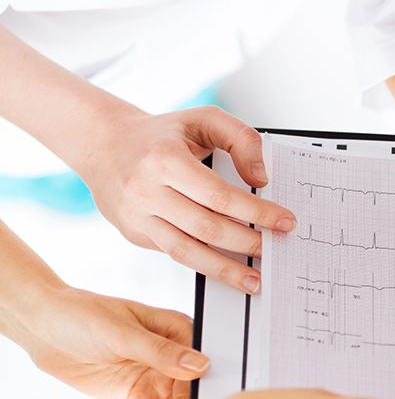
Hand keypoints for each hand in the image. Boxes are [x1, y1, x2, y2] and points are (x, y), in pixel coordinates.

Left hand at [6, 285, 204, 398]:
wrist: (43, 327)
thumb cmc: (82, 316)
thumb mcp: (121, 333)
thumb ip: (161, 352)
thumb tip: (199, 365)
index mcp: (180, 334)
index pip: (202, 372)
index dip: (195, 395)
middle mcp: (173, 358)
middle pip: (190, 398)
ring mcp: (156, 378)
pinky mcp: (137, 395)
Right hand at [79, 106, 295, 294]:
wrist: (105, 143)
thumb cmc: (163, 134)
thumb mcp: (204, 119)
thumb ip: (241, 139)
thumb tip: (261, 179)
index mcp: (164, 159)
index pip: (220, 196)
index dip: (257, 213)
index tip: (285, 221)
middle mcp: (145, 190)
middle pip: (206, 227)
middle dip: (247, 242)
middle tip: (275, 248)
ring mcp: (136, 216)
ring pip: (186, 252)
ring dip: (224, 269)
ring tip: (254, 280)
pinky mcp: (134, 233)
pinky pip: (174, 253)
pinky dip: (203, 264)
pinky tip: (226, 268)